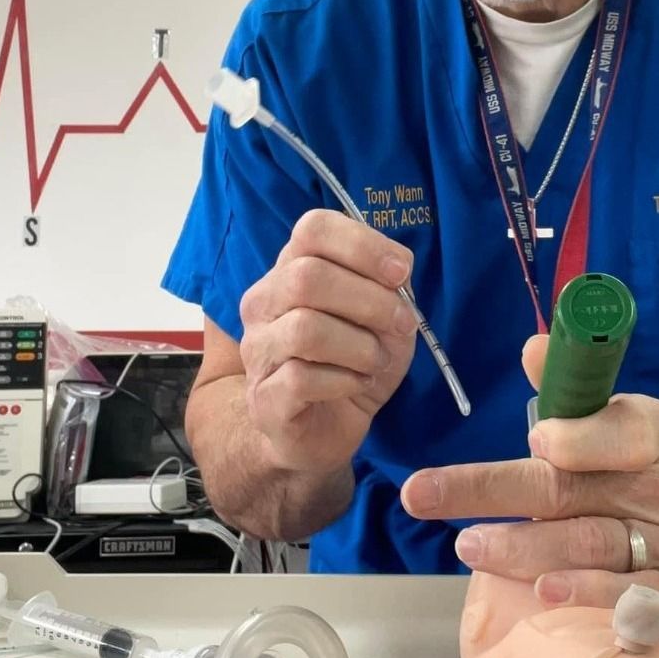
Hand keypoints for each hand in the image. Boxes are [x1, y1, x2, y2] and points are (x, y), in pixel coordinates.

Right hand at [238, 210, 417, 475]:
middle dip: (369, 301)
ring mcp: (257, 350)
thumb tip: (397, 271)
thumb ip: (387, 287)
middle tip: (401, 325)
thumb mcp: (382, 317)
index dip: (363, 245)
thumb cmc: (353, 361)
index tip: (401, 272)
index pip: (312, 229)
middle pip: (307, 277)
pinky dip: (345, 381)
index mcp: (291, 269)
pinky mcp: (264, 397)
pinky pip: (302, 378)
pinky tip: (356, 384)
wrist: (324, 428)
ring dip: (360, 346)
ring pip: (305, 329)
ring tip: (375, 361)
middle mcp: (263, 303)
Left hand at [401, 333, 658, 625]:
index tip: (537, 441)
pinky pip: (627, 600)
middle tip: (428, 496)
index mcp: (652, 433)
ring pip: (593, 546)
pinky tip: (544, 596)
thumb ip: (566, 389)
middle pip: (577, 489)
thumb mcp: (604, 420)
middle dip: (500, 492)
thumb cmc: (623, 466)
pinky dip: (587, 596)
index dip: (582, 438)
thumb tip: (533, 349)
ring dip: (527, 549)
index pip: (626, 430)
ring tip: (471, 548)